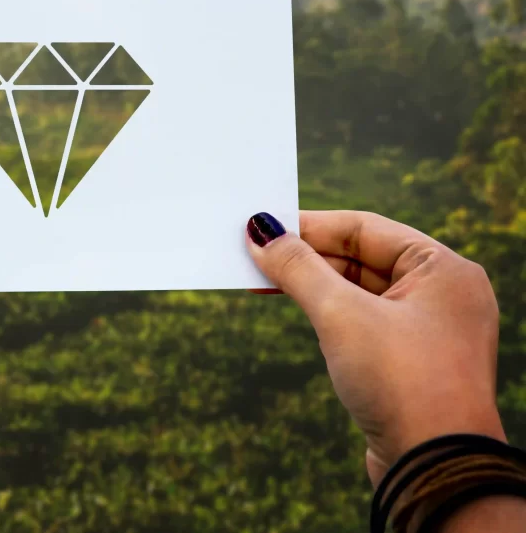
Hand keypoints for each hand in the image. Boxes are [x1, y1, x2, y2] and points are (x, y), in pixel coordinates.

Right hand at [245, 210, 503, 484]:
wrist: (435, 471)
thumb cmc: (401, 382)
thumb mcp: (340, 315)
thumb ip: (297, 268)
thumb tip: (259, 231)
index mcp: (444, 269)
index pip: (364, 228)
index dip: (309, 226)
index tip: (261, 227)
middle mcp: (443, 294)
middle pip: (360, 258)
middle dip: (305, 258)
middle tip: (253, 255)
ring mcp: (430, 330)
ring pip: (358, 291)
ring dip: (311, 285)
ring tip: (261, 281)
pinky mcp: (412, 362)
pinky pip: (363, 321)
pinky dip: (327, 313)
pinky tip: (295, 310)